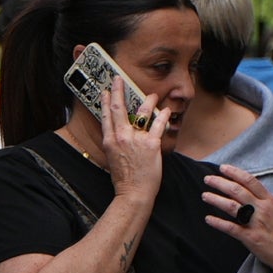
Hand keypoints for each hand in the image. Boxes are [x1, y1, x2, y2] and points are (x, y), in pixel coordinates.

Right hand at [99, 81, 168, 203]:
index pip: (107, 116)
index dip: (106, 101)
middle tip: (119, 79)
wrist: (133, 193)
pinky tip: (166, 110)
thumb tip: (117, 136)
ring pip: (141, 113)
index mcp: (110, 141)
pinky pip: (158, 125)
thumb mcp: (112, 159)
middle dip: (119, 91)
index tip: (107, 91)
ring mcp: (136, 139)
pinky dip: (163, 116)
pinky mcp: (151, 144)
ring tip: (152, 95)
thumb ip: (115, 144)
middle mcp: (121, 137)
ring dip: (147, 100)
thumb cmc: (123, 180)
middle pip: (119, 108)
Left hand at [203, 165, 272, 272]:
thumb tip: (245, 189)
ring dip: (216, 199)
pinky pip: (231, 228)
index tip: (223, 168)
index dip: (235, 173)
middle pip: (238, 191)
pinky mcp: (252, 238)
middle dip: (220, 183)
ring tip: (205, 195)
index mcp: (270, 200)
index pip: (250, 181)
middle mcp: (263, 209)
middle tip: (207, 179)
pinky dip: (218, 223)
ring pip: (232, 207)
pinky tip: (208, 219)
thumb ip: (262, 200)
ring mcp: (257, 223)